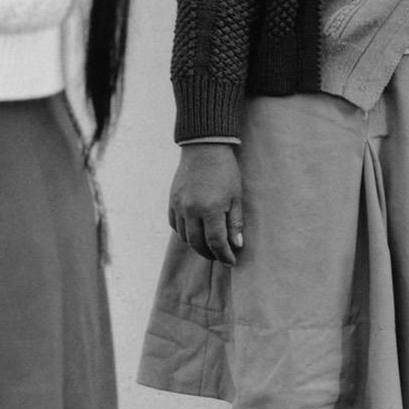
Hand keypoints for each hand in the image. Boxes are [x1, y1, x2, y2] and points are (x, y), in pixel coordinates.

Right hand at [169, 143, 243, 263]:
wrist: (204, 147)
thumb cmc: (225, 170)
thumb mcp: (236, 196)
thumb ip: (235, 222)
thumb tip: (236, 245)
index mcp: (211, 209)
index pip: (216, 243)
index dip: (224, 255)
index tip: (231, 261)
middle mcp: (192, 210)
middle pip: (198, 244)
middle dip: (210, 254)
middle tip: (220, 256)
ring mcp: (179, 206)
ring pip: (185, 237)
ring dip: (196, 245)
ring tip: (208, 245)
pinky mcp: (172, 200)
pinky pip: (175, 225)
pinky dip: (184, 232)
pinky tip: (194, 232)